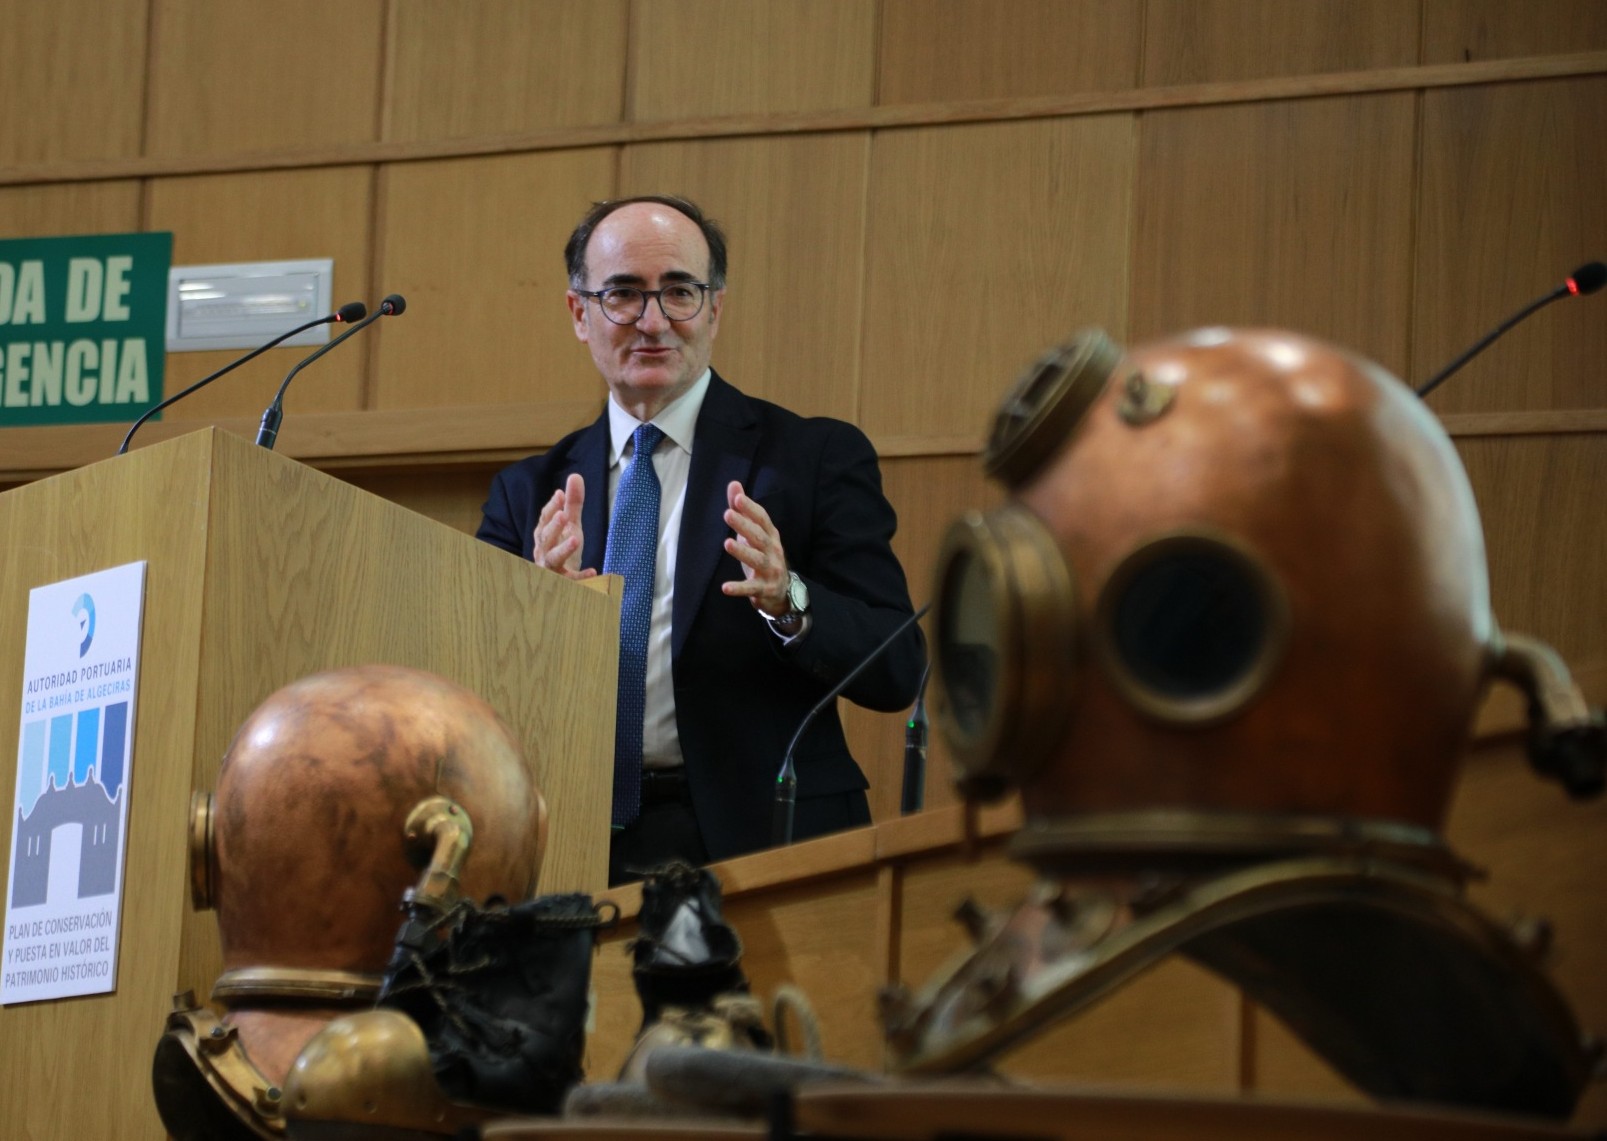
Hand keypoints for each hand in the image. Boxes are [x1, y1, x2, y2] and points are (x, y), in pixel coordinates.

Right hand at [533, 473, 595, 579]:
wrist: (561, 582)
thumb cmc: (563, 549)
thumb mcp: (571, 525)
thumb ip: (573, 503)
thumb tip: (575, 475)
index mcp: (544, 535)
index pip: (544, 519)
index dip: (551, 507)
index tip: (560, 494)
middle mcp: (543, 550)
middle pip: (545, 538)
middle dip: (553, 526)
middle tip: (563, 515)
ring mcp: (551, 568)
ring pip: (553, 558)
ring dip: (563, 549)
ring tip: (575, 539)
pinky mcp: (563, 583)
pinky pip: (571, 581)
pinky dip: (581, 576)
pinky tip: (593, 571)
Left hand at [721, 480, 788, 615]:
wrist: (782, 591)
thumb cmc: (764, 556)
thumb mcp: (755, 533)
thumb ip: (743, 510)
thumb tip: (733, 484)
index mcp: (770, 535)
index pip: (762, 518)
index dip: (750, 508)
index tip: (737, 499)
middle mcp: (773, 550)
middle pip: (759, 536)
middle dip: (744, 525)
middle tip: (727, 514)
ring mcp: (770, 570)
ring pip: (757, 560)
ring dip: (743, 551)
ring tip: (727, 543)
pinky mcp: (763, 589)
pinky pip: (751, 588)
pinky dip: (739, 588)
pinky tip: (725, 587)